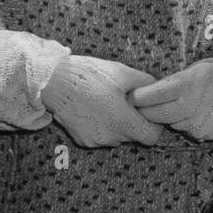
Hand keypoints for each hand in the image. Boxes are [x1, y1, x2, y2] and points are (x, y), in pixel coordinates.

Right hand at [40, 56, 160, 147]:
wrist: (54, 82)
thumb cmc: (90, 75)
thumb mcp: (123, 72)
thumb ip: (146, 83)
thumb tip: (157, 89)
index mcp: (124, 122)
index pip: (151, 137)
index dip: (153, 125)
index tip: (145, 111)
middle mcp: (111, 136)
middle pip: (133, 136)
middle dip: (133, 121)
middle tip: (123, 101)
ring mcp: (95, 140)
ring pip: (116, 136)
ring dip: (116, 124)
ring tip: (106, 103)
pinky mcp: (83, 140)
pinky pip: (100, 136)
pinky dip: (101, 126)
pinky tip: (92, 109)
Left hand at [130, 56, 212, 141]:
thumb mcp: (199, 68)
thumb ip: (175, 81)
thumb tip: (147, 93)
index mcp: (194, 80)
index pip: (158, 93)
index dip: (141, 97)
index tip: (131, 96)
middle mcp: (200, 102)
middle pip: (160, 114)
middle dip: (147, 112)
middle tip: (139, 106)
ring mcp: (206, 121)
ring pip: (173, 125)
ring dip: (167, 118)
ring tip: (173, 105)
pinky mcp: (212, 134)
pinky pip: (188, 132)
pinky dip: (184, 124)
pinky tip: (192, 113)